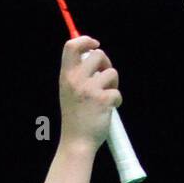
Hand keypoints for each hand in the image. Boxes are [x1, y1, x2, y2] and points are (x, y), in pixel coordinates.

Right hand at [58, 35, 121, 151]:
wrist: (76, 142)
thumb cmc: (74, 118)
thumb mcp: (68, 92)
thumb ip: (78, 75)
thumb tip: (94, 57)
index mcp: (66, 77)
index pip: (71, 46)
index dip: (85, 40)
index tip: (94, 44)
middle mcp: (76, 80)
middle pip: (98, 54)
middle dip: (106, 64)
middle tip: (105, 77)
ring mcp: (90, 90)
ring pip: (112, 72)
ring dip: (113, 84)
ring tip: (106, 96)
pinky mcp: (103, 100)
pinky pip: (117, 93)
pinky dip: (117, 101)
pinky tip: (109, 109)